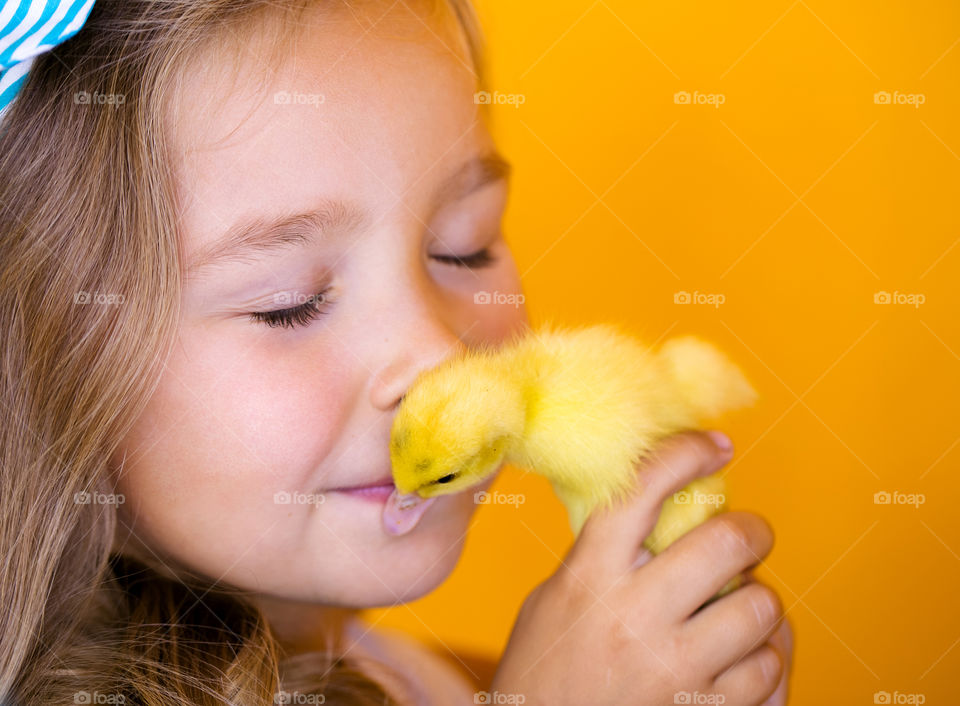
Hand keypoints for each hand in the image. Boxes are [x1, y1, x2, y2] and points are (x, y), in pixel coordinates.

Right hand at [490, 430, 786, 704]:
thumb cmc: (545, 672)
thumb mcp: (553, 600)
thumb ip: (600, 556)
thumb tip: (658, 509)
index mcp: (589, 577)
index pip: (642, 489)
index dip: (686, 453)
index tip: (715, 447)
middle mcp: (633, 617)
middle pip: (725, 542)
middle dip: (751, 531)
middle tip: (749, 536)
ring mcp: (673, 670)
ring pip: (760, 607)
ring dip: (758, 601)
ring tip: (741, 608)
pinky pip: (770, 667)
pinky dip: (766, 656)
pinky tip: (745, 655)